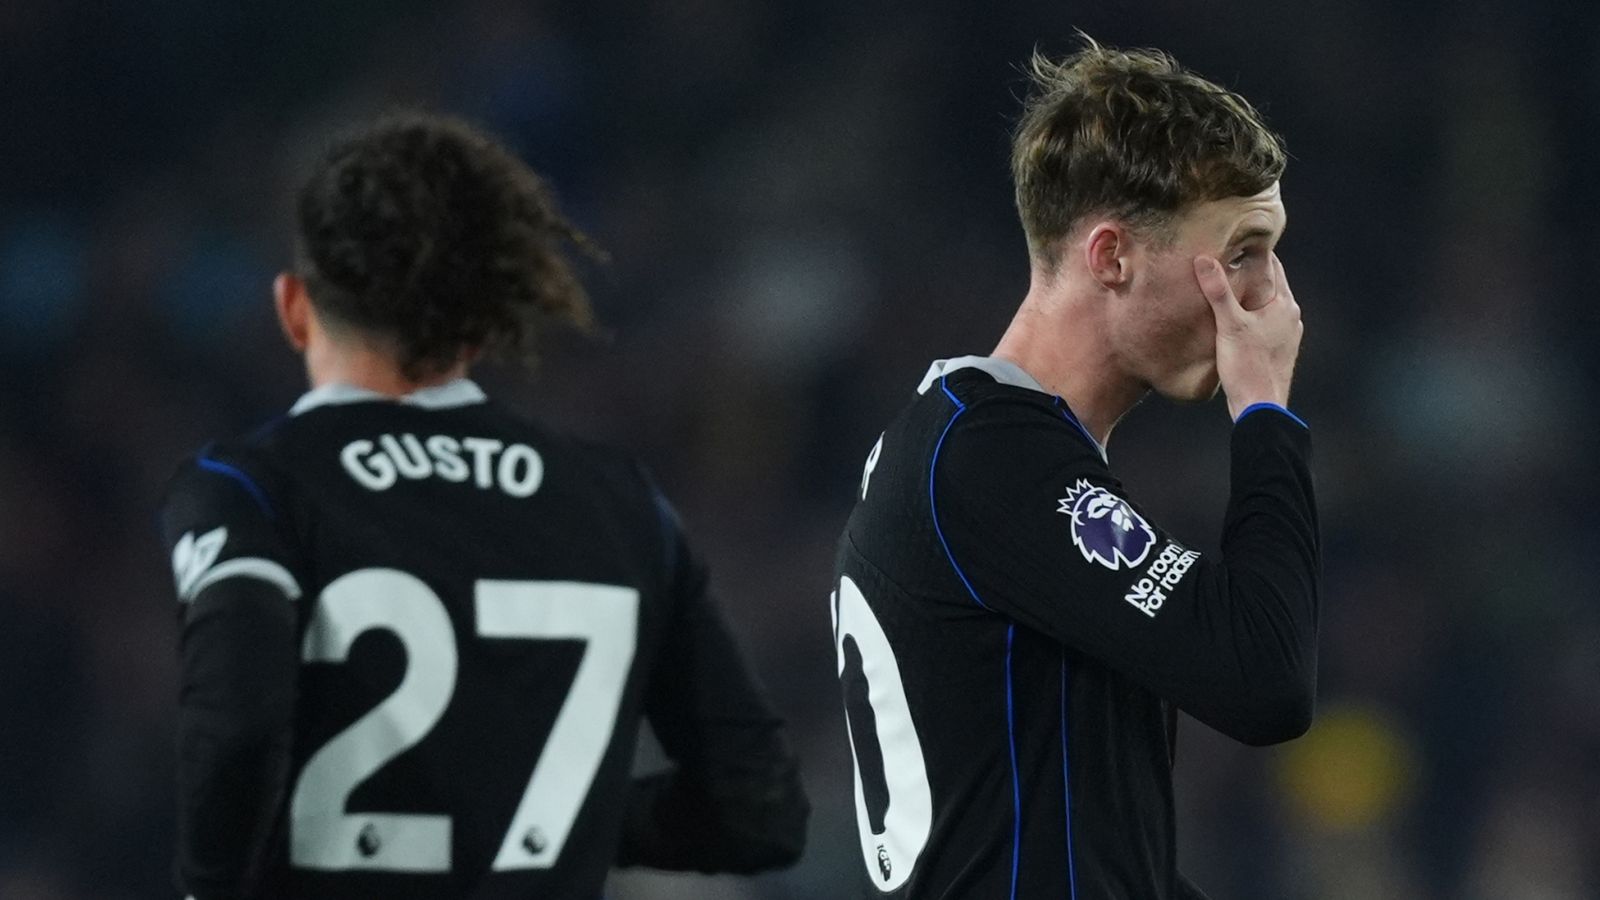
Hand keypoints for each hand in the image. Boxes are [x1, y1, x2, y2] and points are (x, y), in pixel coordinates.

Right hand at [1193, 252, 1301, 419]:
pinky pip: (1265, 323)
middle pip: (1270, 284)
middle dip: (1250, 273)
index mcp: (1284, 304)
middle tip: (1226, 260)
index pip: (1272, 265)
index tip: (1236, 240)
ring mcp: (1287, 335)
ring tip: (1227, 288)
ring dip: (1250, 296)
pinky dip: (1252, 316)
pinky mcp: (1279, 350)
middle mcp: (1291, 316)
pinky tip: (1235, 321)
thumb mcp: (1229, 325)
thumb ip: (1218, 291)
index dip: (1254, 251)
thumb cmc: (1247, 366)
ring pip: (1268, 305)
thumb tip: (1204, 259)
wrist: (1261, 407)